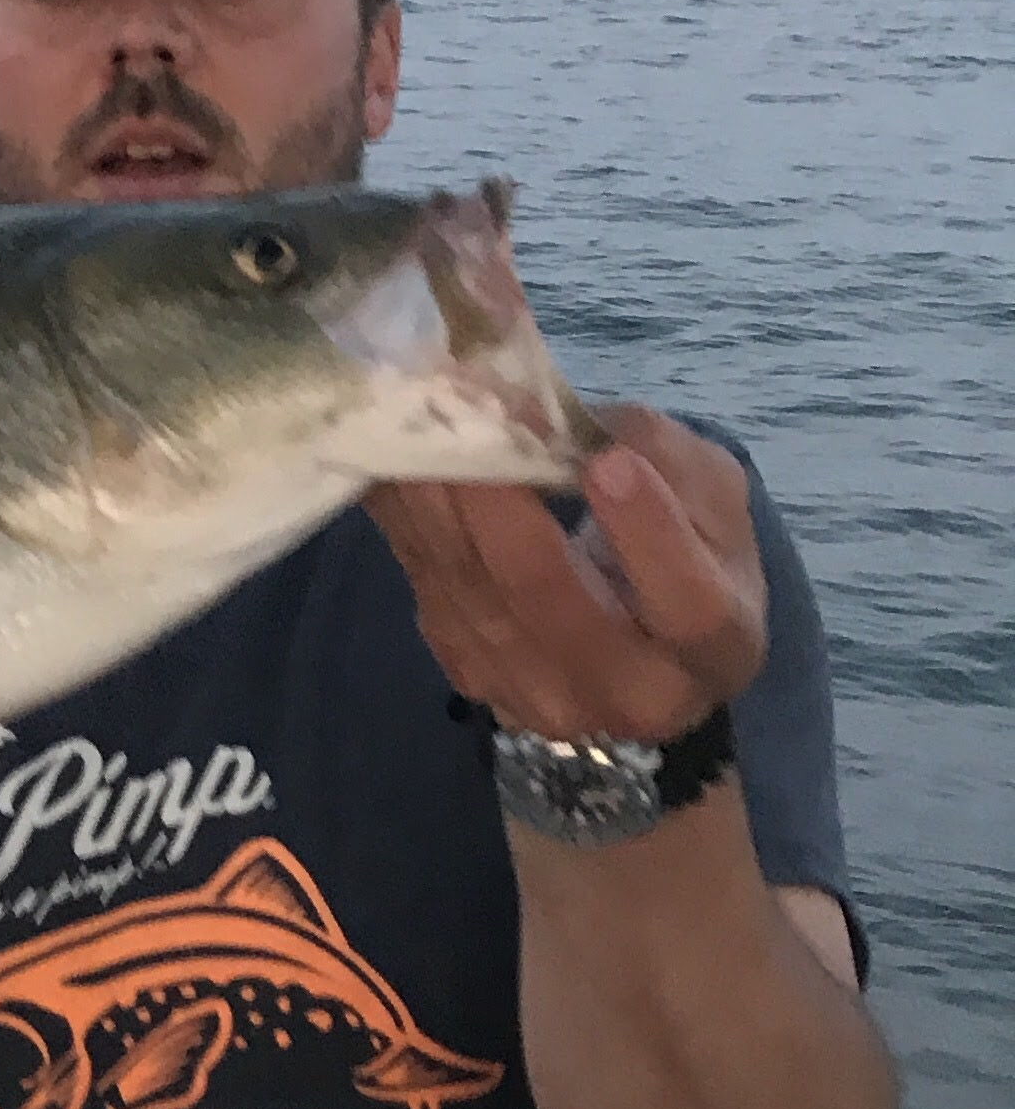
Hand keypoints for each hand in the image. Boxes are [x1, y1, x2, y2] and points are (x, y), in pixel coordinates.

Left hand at [366, 406, 765, 744]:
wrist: (639, 650)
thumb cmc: (691, 551)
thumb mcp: (709, 493)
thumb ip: (654, 453)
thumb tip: (550, 413)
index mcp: (713, 649)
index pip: (688, 603)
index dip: (648, 534)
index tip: (609, 462)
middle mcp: (626, 693)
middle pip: (548, 597)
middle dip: (500, 502)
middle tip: (467, 416)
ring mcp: (537, 695)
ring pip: (472, 591)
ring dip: (434, 500)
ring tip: (415, 418)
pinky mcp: (472, 675)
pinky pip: (430, 589)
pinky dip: (408, 520)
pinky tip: (395, 460)